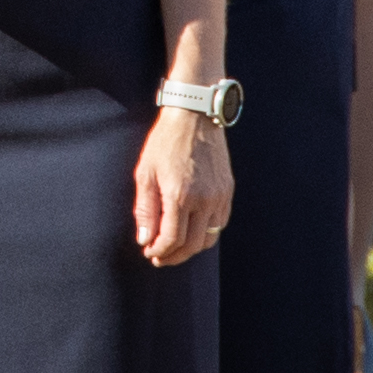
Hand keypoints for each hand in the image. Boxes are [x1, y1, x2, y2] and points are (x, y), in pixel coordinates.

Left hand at [131, 99, 233, 271]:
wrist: (195, 115)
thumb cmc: (166, 141)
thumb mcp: (145, 173)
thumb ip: (145, 210)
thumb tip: (145, 239)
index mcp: (180, 195)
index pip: (171, 239)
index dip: (159, 251)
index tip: (149, 252)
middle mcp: (204, 199)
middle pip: (192, 245)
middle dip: (173, 256)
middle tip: (159, 256)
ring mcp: (219, 196)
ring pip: (209, 238)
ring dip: (191, 248)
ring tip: (175, 247)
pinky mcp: (228, 190)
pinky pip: (220, 223)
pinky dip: (206, 233)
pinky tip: (191, 230)